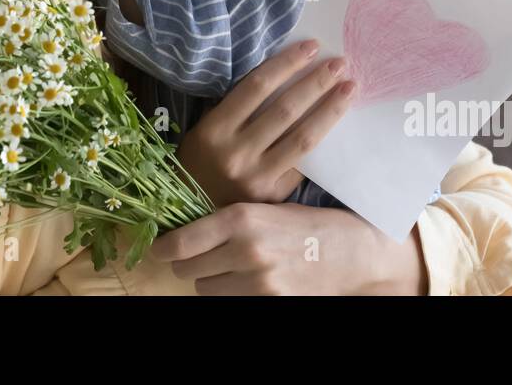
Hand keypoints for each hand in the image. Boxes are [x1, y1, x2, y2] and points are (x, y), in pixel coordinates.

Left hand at [151, 202, 426, 294]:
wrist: (352, 250)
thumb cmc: (304, 226)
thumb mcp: (264, 210)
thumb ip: (225, 220)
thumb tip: (180, 232)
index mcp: (241, 217)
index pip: (181, 242)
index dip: (164, 248)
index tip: (159, 249)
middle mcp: (246, 249)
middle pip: (187, 269)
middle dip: (190, 264)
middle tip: (202, 257)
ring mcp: (258, 280)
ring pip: (205, 289)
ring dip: (211, 281)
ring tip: (232, 268)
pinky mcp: (270, 301)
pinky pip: (230, 302)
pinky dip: (232, 294)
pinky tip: (248, 281)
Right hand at [177, 39, 353, 205]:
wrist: (194, 215)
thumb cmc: (201, 164)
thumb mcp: (206, 131)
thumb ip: (236, 108)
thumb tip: (281, 75)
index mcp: (215, 129)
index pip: (257, 86)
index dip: (287, 63)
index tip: (311, 47)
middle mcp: (236, 153)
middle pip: (286, 109)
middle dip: (316, 83)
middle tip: (340, 64)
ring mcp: (256, 177)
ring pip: (303, 138)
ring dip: (330, 110)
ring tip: (349, 89)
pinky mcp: (273, 197)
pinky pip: (303, 164)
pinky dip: (320, 141)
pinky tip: (336, 124)